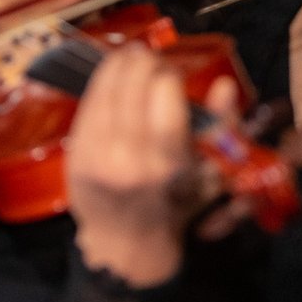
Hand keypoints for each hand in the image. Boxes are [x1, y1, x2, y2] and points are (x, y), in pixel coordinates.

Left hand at [63, 45, 235, 285]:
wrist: (126, 244)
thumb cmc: (175, 208)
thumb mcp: (208, 174)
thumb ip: (221, 128)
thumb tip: (225, 84)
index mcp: (168, 162)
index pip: (166, 93)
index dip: (170, 74)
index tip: (173, 75)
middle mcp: (130, 156)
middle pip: (133, 83)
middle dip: (144, 63)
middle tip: (151, 60)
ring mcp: (97, 155)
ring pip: (107, 88)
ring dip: (119, 65)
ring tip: (130, 57)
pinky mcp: (76, 154)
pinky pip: (87, 105)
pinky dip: (99, 84)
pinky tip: (109, 76)